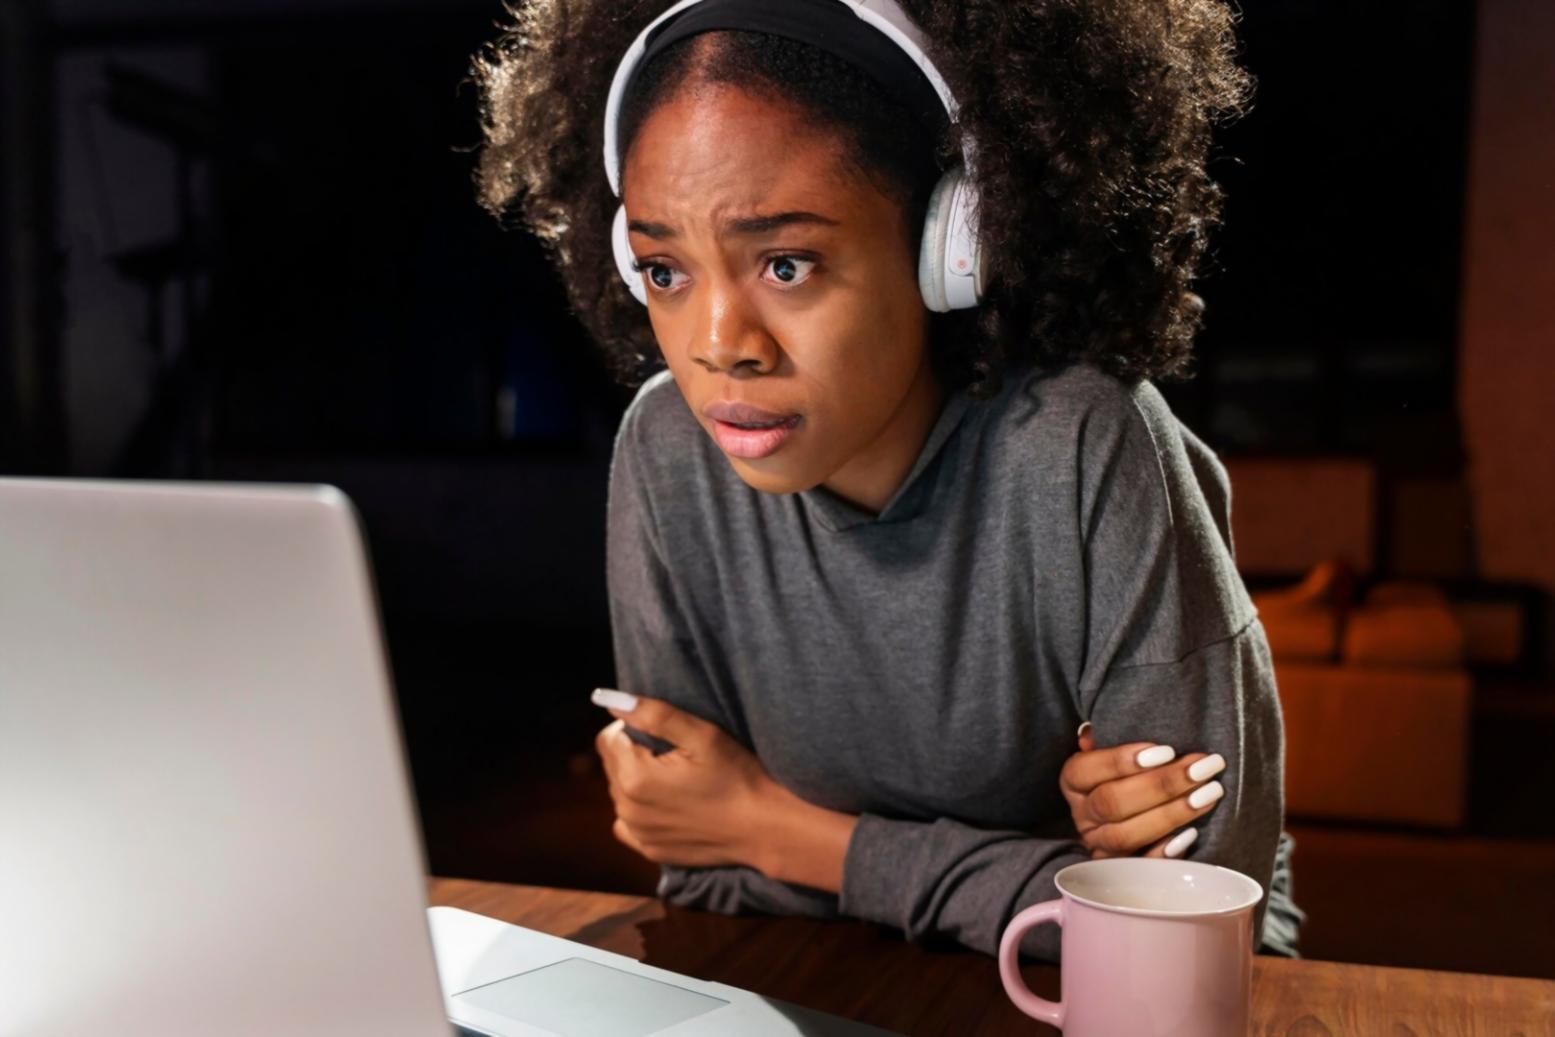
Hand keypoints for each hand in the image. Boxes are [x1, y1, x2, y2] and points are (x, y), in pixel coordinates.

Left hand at [594, 693, 775, 868]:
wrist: (764, 827)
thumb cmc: (736, 775)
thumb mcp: (701, 735)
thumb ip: (653, 714)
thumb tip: (609, 699)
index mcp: (635, 776)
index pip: (608, 739)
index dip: (632, 728)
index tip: (664, 734)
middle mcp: (627, 808)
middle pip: (611, 765)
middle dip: (633, 753)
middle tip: (674, 755)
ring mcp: (638, 832)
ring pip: (619, 792)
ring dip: (636, 780)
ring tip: (677, 779)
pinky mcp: (649, 849)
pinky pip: (627, 822)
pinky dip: (640, 809)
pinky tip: (669, 804)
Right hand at [1059, 722, 1227, 858]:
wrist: (1136, 811)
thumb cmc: (1129, 771)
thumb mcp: (1112, 750)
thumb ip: (1106, 737)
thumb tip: (1092, 732)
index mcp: (1073, 782)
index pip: (1086, 770)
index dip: (1121, 760)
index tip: (1167, 750)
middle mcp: (1082, 816)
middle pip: (1112, 803)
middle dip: (1162, 784)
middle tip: (1204, 768)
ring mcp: (1099, 846)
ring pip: (1126, 834)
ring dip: (1172, 813)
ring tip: (1211, 793)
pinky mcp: (1121, 872)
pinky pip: (1140, 866)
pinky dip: (1165, 851)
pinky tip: (1193, 833)